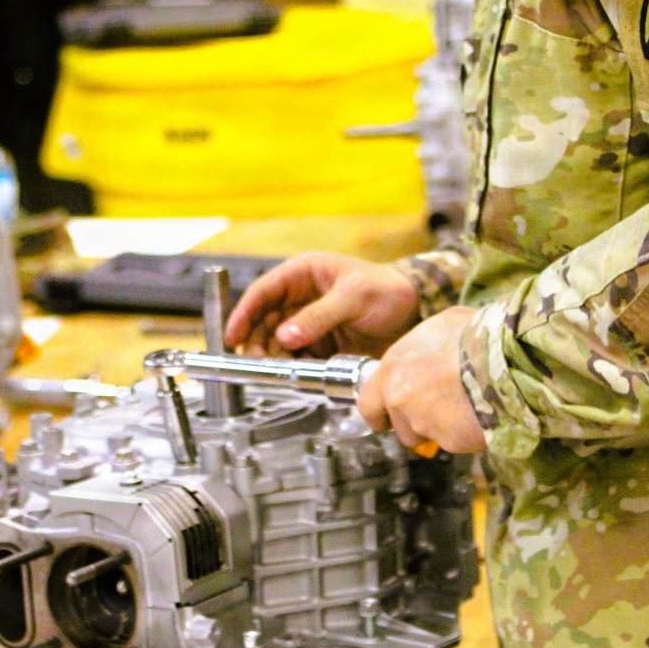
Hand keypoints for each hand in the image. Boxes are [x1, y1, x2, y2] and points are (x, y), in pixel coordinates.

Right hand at [223, 251, 419, 357]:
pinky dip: (294, 367)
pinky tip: (299, 373)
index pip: (263, 292)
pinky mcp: (320, 344)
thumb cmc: (387, 290)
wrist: (416, 311)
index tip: (232, 337)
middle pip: (265, 322)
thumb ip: (319, 317)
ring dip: (276, 358)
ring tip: (281, 370)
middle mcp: (301, 298)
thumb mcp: (353, 297)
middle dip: (258, 343)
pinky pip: (297, 358)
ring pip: (278, 343)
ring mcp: (309, 322)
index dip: (243, 314)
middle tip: (259, 363)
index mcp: (304, 274)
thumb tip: (286, 336)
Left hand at [357, 307, 486, 453]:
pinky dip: (464, 434)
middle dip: (411, 427)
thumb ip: (425, 348)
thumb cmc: (475, 333)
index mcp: (393, 366)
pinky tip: (480, 414)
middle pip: (396, 427)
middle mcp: (399, 396)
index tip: (392, 415)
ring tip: (464, 408)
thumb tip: (434, 352)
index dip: (381, 411)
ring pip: (424, 437)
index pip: (368, 402)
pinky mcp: (447, 440)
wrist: (503, 357)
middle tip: (434, 417)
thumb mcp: (442, 325)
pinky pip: (453, 442)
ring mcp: (421, 421)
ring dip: (440, 430)